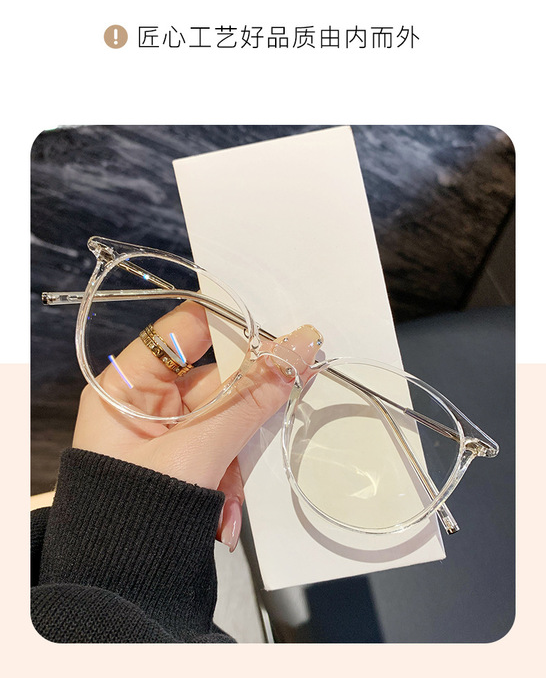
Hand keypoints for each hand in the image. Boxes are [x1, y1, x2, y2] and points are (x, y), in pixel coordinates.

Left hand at [73, 300, 322, 550]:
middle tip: (289, 387)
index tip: (278, 329)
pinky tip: (223, 514)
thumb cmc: (136, 510)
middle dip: (245, 406)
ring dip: (237, 455)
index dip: (231, 326)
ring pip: (226, 418)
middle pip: (214, 379)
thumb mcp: (197, 450)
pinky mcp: (187, 464)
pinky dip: (230, 480)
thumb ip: (251, 397)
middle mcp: (145, 404)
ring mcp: (167, 436)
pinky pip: (224, 451)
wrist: (122, 588)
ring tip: (226, 490)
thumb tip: (299, 345)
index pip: (184, 330)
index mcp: (126, 386)